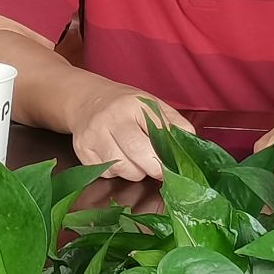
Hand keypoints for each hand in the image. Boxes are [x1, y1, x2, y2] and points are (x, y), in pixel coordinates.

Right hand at [71, 88, 193, 181]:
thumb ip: (174, 122)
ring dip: (134, 171)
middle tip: (158, 169)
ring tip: (135, 159)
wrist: (87, 100)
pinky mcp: (82, 150)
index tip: (174, 166)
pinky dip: (116, 172)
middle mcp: (111, 118)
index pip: (157, 135)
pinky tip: (117, 158)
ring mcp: (93, 134)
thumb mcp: (151, 104)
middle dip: (153, 168)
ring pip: (122, 169)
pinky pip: (106, 174)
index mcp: (133, 105)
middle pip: (138, 154)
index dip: (168, 155)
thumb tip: (191, 142)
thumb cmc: (125, 105)